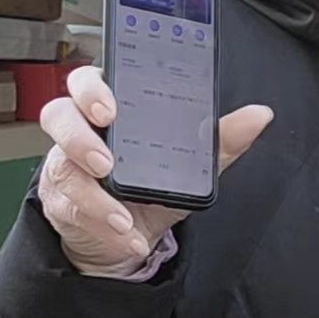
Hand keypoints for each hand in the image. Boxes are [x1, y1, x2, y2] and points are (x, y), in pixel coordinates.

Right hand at [38, 65, 271, 278]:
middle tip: (106, 161)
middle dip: (78, 136)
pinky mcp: (60, 201)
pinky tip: (126, 235)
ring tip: (121, 215)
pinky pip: (70, 208)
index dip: (92, 88)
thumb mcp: (190, 164)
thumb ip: (221, 139)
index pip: (88, 81)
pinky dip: (101, 223)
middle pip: (58, 114)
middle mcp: (80, 131)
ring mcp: (64, 165)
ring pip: (60, 167)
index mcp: (110, 108)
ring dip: (92, 194)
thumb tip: (260, 115)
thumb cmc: (151, 186)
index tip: (111, 106)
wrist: (129, 236)